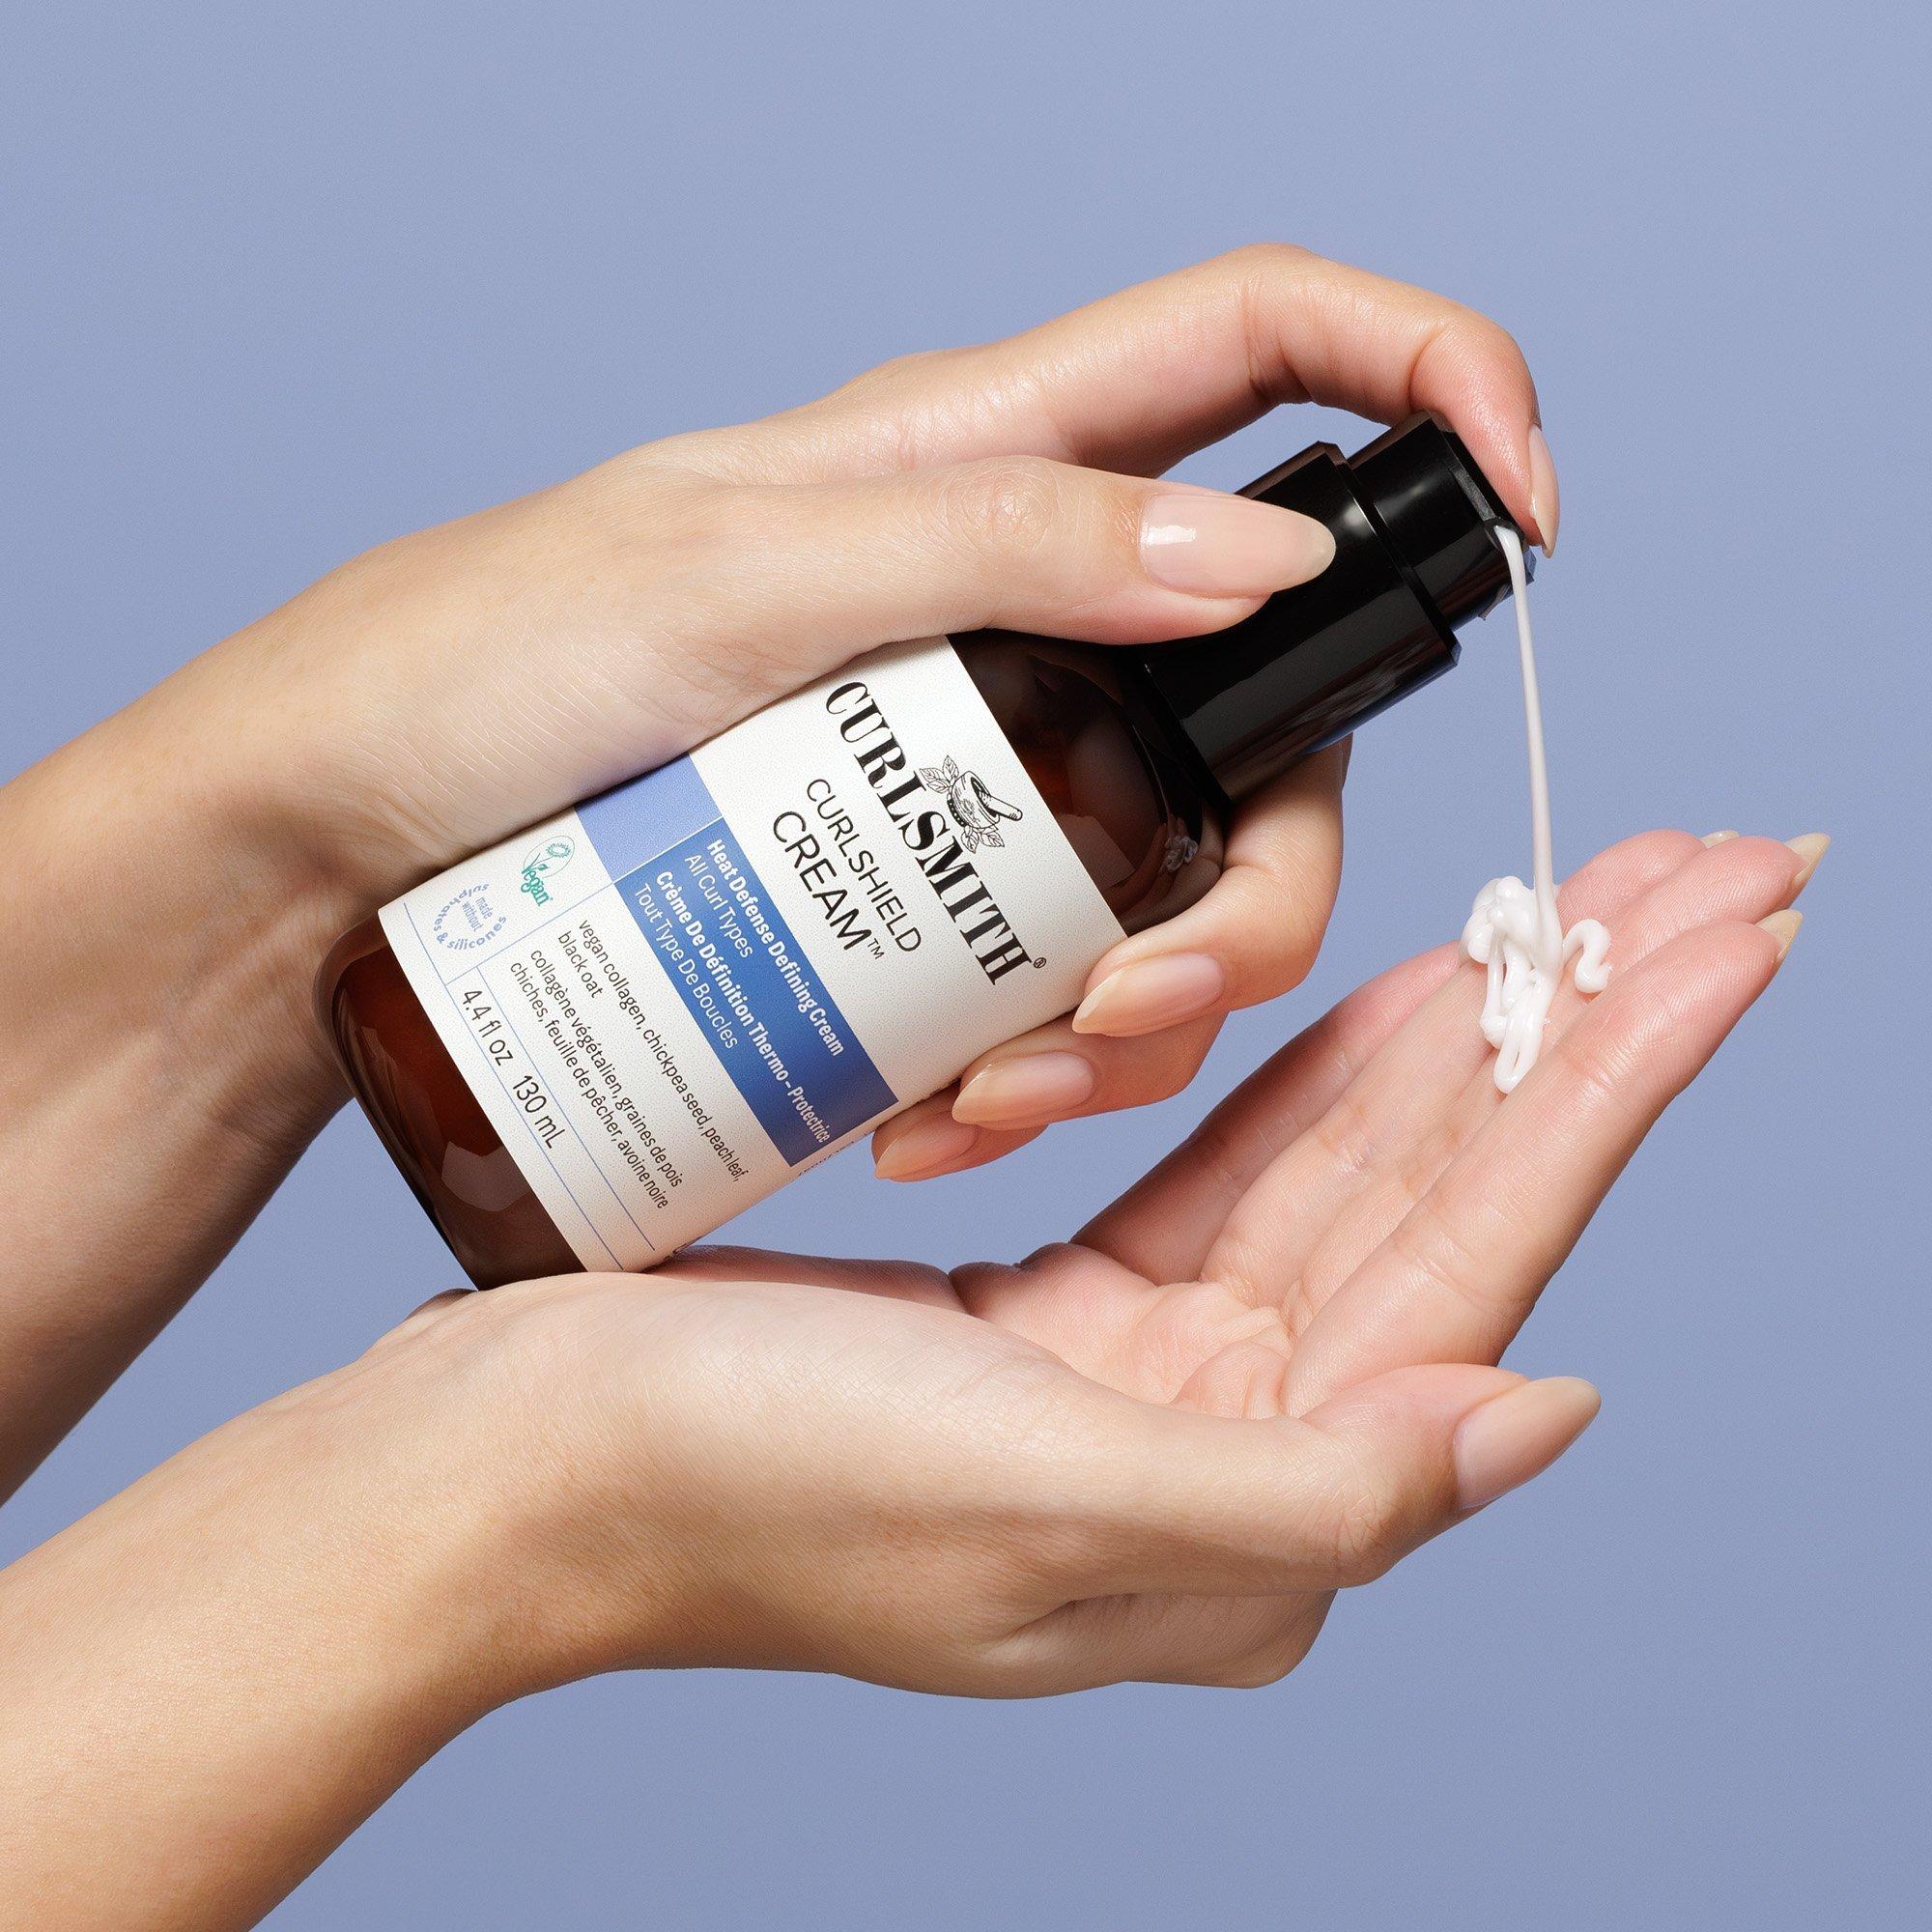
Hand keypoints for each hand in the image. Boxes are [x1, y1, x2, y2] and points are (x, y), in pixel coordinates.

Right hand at [0, 828, 1806, 1927]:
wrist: (517, 1465)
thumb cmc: (743, 1491)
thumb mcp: (1042, 1506)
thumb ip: (1314, 1486)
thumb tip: (1541, 1420)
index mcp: (1243, 1512)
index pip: (1479, 1258)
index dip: (1612, 1086)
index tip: (1725, 934)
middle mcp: (1215, 1449)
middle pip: (1443, 1191)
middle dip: (1578, 1028)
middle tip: (1700, 875)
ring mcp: (1135, 1372)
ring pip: (1346, 1160)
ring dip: (1464, 1028)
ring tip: (1580, 906)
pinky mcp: (1050, 1304)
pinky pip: (1225, 1160)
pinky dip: (1305, 1064)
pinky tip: (1387, 988)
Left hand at [179, 243, 1550, 1146]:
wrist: (332, 845)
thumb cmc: (482, 664)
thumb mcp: (740, 572)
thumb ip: (1007, 539)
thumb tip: (1264, 551)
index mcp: (983, 450)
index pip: (1268, 346)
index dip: (1433, 384)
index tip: (1527, 513)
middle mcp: (1011, 595)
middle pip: (1270, 709)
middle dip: (1262, 889)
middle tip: (1137, 1015)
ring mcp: (973, 748)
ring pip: (1183, 872)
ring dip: (1141, 1014)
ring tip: (987, 1102)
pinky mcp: (919, 878)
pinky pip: (1062, 965)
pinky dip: (1042, 1061)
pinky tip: (937, 1115)